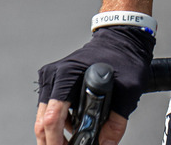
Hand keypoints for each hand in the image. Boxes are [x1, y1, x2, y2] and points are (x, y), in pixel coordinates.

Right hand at [35, 27, 153, 144]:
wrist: (122, 37)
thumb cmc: (124, 55)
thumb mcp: (129, 89)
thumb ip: (117, 122)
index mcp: (67, 74)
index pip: (52, 118)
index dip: (56, 142)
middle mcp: (54, 75)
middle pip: (42, 122)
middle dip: (53, 142)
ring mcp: (52, 78)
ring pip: (43, 118)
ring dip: (55, 135)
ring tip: (74, 142)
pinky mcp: (56, 82)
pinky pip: (49, 109)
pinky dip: (58, 124)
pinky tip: (74, 129)